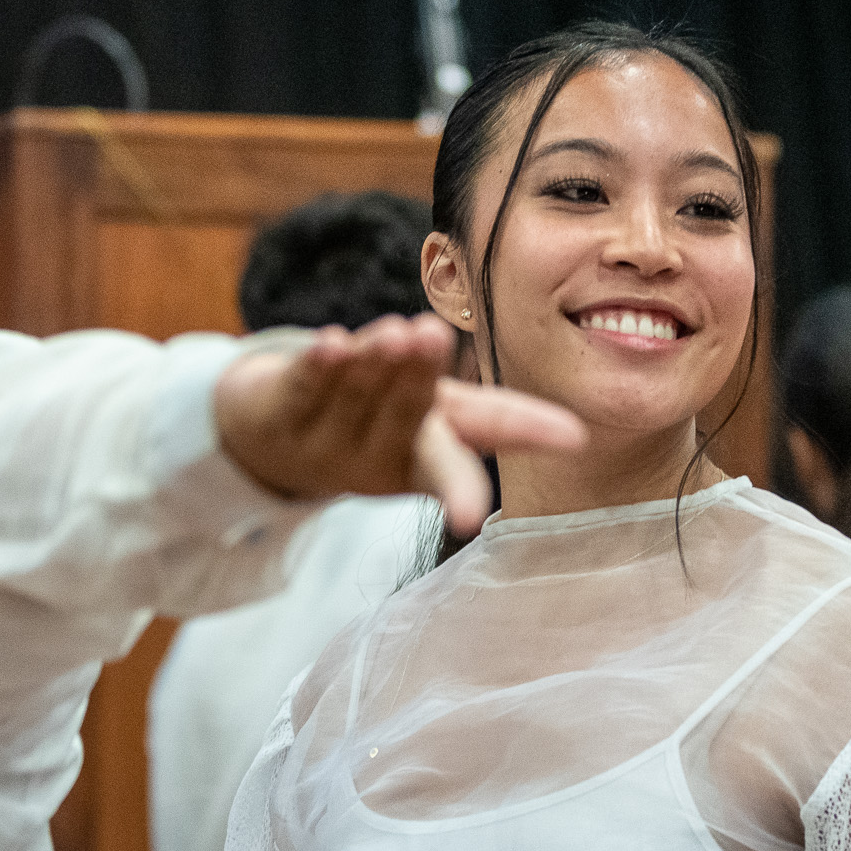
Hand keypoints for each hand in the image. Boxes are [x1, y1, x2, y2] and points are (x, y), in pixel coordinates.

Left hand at [212, 314, 583, 535]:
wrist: (273, 434)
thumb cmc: (380, 419)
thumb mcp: (443, 423)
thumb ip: (501, 422)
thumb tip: (577, 436)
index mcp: (417, 462)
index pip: (447, 473)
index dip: (462, 492)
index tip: (472, 518)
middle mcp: (371, 454)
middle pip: (400, 418)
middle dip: (415, 382)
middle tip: (432, 341)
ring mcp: (321, 438)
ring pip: (353, 396)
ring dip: (373, 363)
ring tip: (396, 332)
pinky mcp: (279, 413)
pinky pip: (301, 387)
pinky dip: (318, 365)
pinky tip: (332, 342)